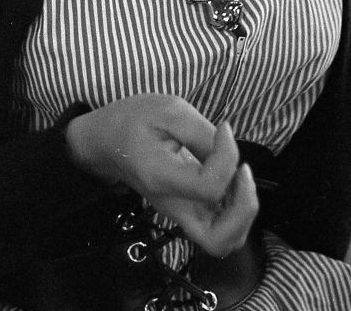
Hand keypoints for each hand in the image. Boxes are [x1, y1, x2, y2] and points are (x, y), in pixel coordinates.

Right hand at [65, 93, 257, 256]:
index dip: (227, 158)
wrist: (107, 140)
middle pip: (217, 240)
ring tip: (239, 177)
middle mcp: (172, 206)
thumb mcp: (168, 110)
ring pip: (222, 240)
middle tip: (242, 172)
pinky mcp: (186, 210)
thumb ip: (202, 132)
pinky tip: (232, 180)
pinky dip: (235, 211)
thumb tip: (231, 150)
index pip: (208, 189)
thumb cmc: (134, 121)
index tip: (223, 130)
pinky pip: (219, 227)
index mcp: (162, 178)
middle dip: (244, 210)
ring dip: (242, 213)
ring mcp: (179, 213)